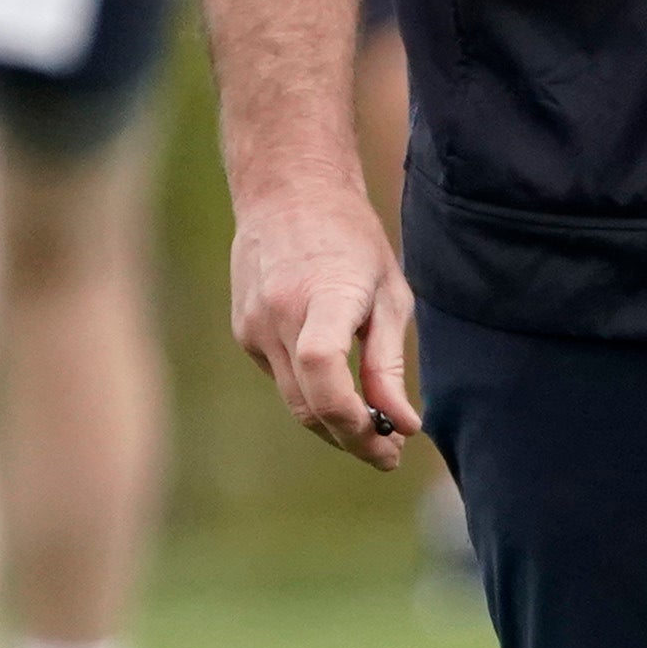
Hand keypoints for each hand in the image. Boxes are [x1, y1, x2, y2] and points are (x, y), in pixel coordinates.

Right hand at [229, 177, 420, 468]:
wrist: (288, 192)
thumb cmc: (352, 240)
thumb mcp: (389, 294)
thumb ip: (388, 363)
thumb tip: (403, 424)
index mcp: (321, 296)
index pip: (323, 368)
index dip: (352, 417)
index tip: (390, 442)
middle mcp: (277, 314)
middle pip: (308, 404)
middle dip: (351, 439)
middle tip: (390, 455)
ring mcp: (253, 325)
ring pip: (293, 401)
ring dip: (332, 425)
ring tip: (373, 432)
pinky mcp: (243, 332)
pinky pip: (282, 379)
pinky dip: (311, 394)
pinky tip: (338, 390)